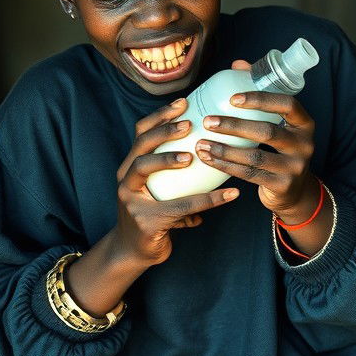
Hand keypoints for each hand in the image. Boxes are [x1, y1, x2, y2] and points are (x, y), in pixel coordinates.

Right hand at [110, 97, 239, 266]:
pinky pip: (180, 207)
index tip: (184, 102)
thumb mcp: (162, 189)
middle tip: (188, 124)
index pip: (141, 132)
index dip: (160, 116)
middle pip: (140, 145)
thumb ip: (179, 172)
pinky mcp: (146, 221)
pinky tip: (229, 195)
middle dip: (163, 131)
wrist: (133, 253)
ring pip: (143, 168)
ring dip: (168, 158)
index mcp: (131, 166)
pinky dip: (208, 200)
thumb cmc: (153, 215)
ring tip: (192, 156)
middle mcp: (125, 179)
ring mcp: (131, 199)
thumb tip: (218, 148)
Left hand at [194, 59, 316, 215]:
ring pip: (255, 156)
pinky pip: (249, 175)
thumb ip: (261, 94)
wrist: (294, 190)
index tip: (232, 98)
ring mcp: (295, 167)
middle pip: (267, 131)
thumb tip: (238, 65)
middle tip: (207, 121)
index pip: (287, 104)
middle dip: (234, 125)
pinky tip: (209, 159)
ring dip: (224, 149)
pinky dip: (226, 167)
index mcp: (305, 123)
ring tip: (201, 143)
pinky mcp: (282, 186)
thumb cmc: (281, 148)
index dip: (260, 99)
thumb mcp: (279, 122)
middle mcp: (305, 144)